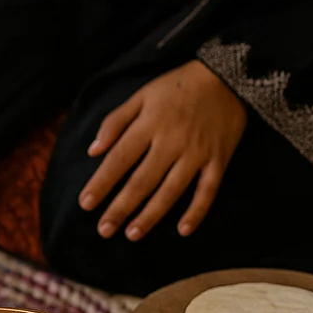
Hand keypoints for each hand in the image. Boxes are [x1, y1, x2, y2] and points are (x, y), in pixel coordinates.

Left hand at [78, 60, 246, 240]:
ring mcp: (197, 153)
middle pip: (142, 180)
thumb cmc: (176, 86)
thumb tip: (92, 151)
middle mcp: (172, 142)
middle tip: (104, 230)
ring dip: (151, 215)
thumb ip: (115, 122)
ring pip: (171, 190)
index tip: (85, 204)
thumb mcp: (141, 95)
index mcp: (149, 125)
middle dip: (121, 208)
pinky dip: (197, 211)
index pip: (119, 159)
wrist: (227, 77)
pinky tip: (183, 230)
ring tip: (132, 234)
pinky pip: (208, 190)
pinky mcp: (219, 160)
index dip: (101, 183)